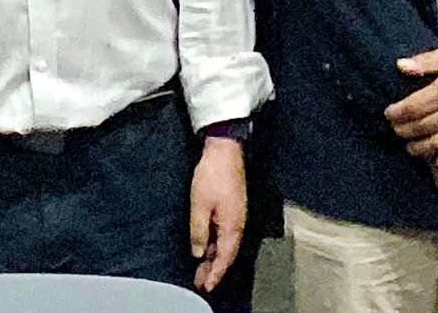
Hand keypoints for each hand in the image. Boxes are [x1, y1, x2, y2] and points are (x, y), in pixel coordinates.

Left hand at [188, 136, 246, 292]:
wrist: (224, 150)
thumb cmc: (211, 176)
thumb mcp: (199, 204)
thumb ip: (199, 231)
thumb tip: (199, 253)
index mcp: (233, 226)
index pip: (224, 258)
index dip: (215, 274)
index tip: (206, 286)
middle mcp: (238, 225)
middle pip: (227, 254)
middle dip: (214, 270)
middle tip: (200, 283)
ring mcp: (236, 216)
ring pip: (226, 245)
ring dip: (214, 258)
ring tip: (201, 271)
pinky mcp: (232, 209)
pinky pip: (225, 234)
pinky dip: (216, 245)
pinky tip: (207, 248)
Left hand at [385, 44, 437, 157]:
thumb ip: (425, 61)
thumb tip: (400, 66)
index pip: (414, 107)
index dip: (397, 113)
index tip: (388, 114)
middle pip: (423, 128)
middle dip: (404, 131)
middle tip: (395, 131)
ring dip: (420, 149)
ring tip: (410, 147)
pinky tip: (433, 157)